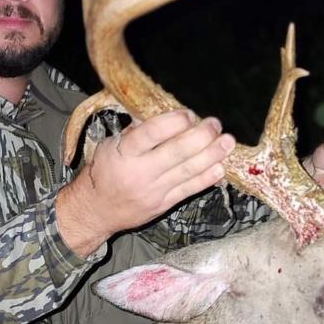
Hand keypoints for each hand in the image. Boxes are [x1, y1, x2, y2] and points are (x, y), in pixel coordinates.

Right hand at [55, 110, 234, 255]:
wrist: (97, 210)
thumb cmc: (105, 170)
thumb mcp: (111, 145)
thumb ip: (136, 132)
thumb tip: (165, 114)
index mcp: (124, 152)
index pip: (152, 133)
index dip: (174, 122)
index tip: (189, 114)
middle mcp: (140, 171)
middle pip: (177, 152)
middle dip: (201, 136)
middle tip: (214, 123)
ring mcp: (154, 190)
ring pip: (189, 170)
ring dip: (212, 154)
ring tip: (227, 141)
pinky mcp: (164, 204)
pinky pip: (189, 190)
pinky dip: (207, 178)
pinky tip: (221, 167)